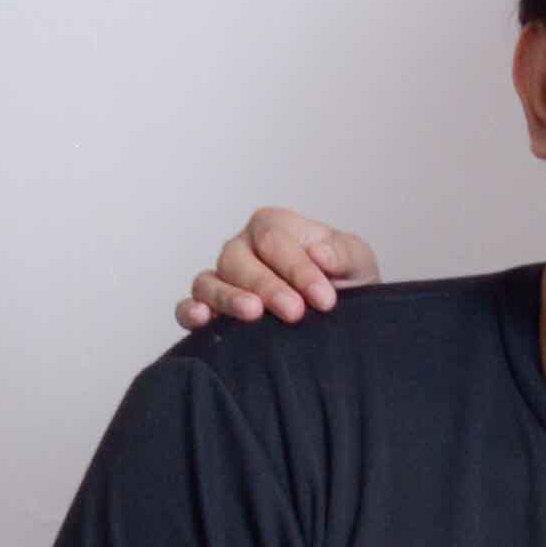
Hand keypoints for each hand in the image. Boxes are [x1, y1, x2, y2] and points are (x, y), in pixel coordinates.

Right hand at [176, 208, 380, 332]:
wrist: (340, 318)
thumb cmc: (345, 283)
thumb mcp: (357, 263)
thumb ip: (343, 254)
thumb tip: (319, 254)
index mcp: (273, 227)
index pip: (273, 239)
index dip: (298, 269)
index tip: (325, 300)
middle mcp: (242, 248)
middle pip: (238, 260)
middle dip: (266, 286)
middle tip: (295, 312)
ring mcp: (222, 278)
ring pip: (209, 281)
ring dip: (228, 298)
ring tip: (253, 314)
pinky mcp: (211, 308)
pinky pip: (188, 306)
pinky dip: (189, 311)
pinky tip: (202, 319)